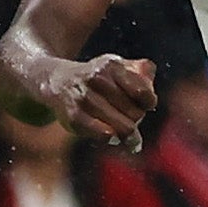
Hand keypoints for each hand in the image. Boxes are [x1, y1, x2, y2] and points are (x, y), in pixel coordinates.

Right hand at [31, 50, 161, 146]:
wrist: (57, 81)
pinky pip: (104, 135)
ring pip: (123, 127)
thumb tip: (150, 85)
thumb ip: (139, 70)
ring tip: (132, 140)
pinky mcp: (74, 116)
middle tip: (133, 121)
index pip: (142, 91)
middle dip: (137, 119)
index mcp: (111, 66)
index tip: (146, 105)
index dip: (148, 101)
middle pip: (134, 113)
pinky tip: (114, 138)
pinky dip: (112, 139)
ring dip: (129, 136)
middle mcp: (97, 79)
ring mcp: (84, 98)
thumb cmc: (96, 77)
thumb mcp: (116, 65)